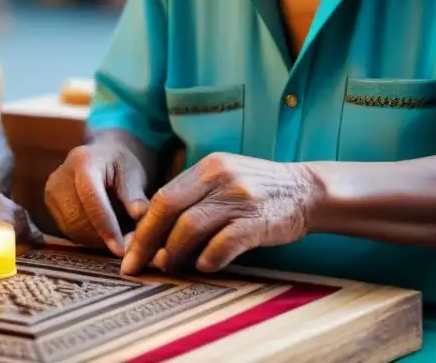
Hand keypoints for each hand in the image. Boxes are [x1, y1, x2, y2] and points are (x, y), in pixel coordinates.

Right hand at [44, 142, 149, 256]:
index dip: (106, 227)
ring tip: (114, 236)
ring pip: (70, 228)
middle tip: (124, 245)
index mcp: (83, 162)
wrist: (104, 156)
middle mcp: (61, 175)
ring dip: (94, 239)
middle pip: (77, 218)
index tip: (120, 249)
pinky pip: (66, 230)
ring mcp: (51, 190)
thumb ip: (135, 196)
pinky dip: (85, 237)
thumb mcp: (134, 174)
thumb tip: (140, 216)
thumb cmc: (122, 165)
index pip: (91, 199)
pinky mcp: (49, 203)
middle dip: (101, 237)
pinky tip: (101, 232)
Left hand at [121, 153, 318, 274]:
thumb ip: (192, 199)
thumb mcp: (223, 181)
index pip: (162, 197)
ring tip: (169, 267)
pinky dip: (209, 258)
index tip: (128, 251)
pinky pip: (223, 242)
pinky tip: (205, 266)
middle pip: (168, 209)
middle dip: (146, 241)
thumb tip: (152, 235)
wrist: (306, 190)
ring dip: (174, 252)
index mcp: (207, 167)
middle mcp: (219, 176)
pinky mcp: (257, 220)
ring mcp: (238, 197)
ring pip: (190, 226)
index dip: (141, 227)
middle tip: (135, 266)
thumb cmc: (257, 192)